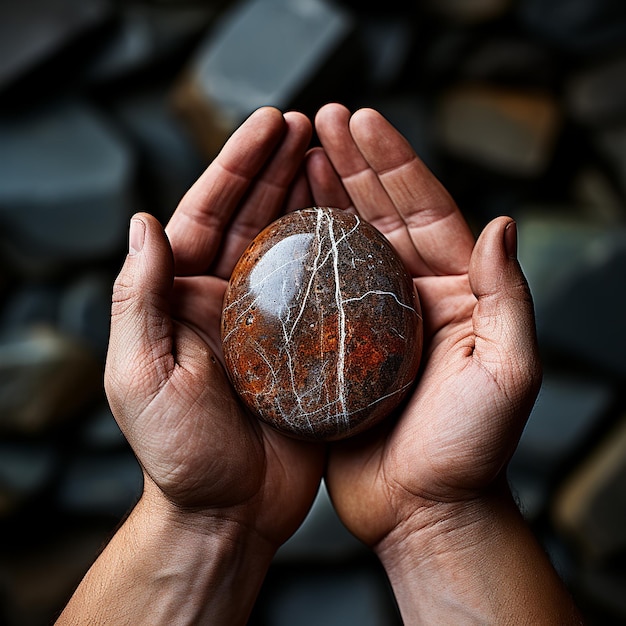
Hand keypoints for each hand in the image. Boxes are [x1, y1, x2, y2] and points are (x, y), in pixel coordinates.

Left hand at [105, 107, 323, 549]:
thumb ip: (138, 300)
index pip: (207, 214)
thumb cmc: (180, 453)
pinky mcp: (305, 346)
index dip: (237, 166)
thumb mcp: (140, 377)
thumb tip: (144, 222)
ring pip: (290, 244)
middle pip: (252, 217)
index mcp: (185, 298)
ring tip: (333, 154)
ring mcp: (269, 320)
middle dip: (277, 167)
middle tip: (310, 123)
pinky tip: (360, 224)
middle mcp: (227, 299)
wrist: (229, 509)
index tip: (272, 124)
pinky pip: (324, 288)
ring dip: (310, 197)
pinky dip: (340, 254)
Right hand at [308, 104, 540, 544]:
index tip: (360, 119)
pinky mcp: (338, 345)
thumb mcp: (507, 373)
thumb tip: (501, 223)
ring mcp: (372, 317)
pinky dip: (296, 254)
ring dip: (322, 196)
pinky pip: (315, 289)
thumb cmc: (469, 448)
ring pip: (345, 243)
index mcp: (455, 291)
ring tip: (294, 154)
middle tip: (319, 119)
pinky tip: (274, 225)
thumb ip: (508, 298)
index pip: (423, 210)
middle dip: (352, 162)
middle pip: (380, 215)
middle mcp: (413, 294)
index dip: (393, 162)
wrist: (424, 507)